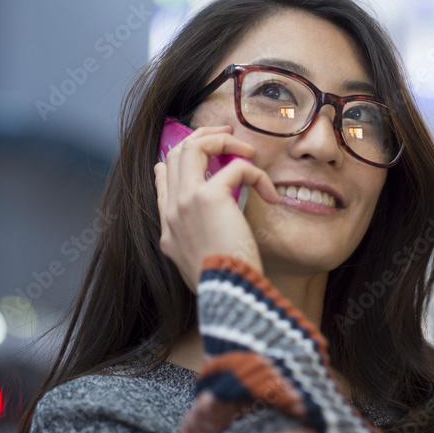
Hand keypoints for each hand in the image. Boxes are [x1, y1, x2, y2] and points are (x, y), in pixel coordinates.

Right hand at [154, 125, 279, 292]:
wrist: (228, 295)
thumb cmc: (226, 283)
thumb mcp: (204, 260)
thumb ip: (201, 234)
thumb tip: (210, 212)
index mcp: (168, 226)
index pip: (163, 177)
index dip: (182, 157)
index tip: (202, 151)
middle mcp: (172, 210)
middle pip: (177, 153)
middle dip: (204, 137)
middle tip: (229, 137)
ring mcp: (185, 201)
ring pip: (194, 146)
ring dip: (224, 141)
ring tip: (247, 150)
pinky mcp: (209, 197)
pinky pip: (236, 167)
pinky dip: (257, 175)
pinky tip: (270, 195)